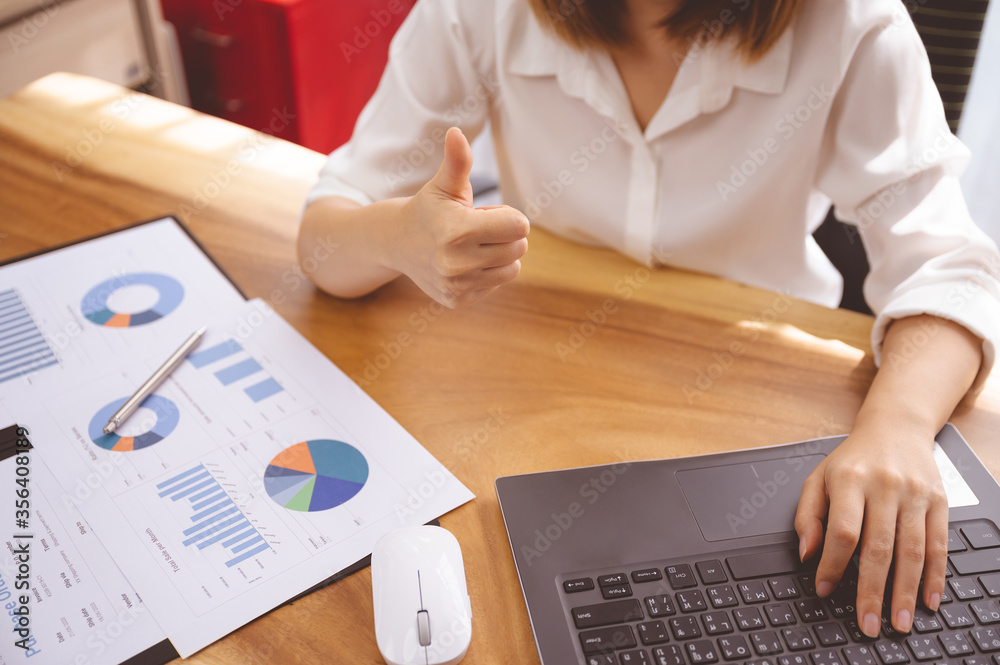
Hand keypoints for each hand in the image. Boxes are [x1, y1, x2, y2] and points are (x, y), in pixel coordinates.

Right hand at [390, 127, 528, 307]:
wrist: (397, 243)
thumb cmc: (428, 209)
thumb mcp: (443, 184)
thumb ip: (457, 161)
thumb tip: (456, 133)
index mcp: (457, 232)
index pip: (519, 227)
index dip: (508, 216)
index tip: (486, 213)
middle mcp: (457, 263)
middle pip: (519, 248)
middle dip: (505, 234)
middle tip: (477, 228)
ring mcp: (457, 286)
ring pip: (511, 268)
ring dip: (500, 255)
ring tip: (473, 245)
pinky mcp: (458, 300)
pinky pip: (496, 284)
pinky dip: (487, 272)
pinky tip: (464, 262)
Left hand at [795, 425, 947, 636]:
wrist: (896, 428)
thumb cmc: (853, 459)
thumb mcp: (818, 477)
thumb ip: (807, 515)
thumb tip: (807, 553)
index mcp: (849, 479)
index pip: (843, 531)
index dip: (833, 565)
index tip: (824, 589)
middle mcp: (884, 486)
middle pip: (879, 547)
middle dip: (872, 591)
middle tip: (868, 624)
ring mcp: (914, 494)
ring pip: (912, 551)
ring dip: (905, 592)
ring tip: (898, 622)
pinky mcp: (939, 501)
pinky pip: (939, 544)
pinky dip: (934, 576)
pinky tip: (928, 600)